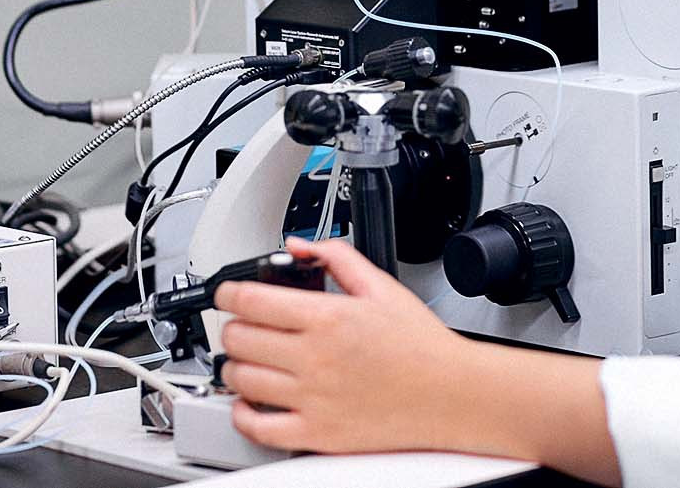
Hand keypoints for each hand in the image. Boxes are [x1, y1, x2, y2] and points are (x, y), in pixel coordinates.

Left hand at [215, 237, 471, 454]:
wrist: (452, 394)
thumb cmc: (421, 346)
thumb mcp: (381, 286)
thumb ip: (336, 257)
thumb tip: (299, 245)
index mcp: (329, 317)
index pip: (251, 300)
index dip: (228, 293)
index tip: (227, 294)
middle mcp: (315, 358)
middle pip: (239, 338)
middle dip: (234, 327)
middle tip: (243, 325)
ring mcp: (313, 398)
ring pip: (241, 380)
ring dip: (235, 366)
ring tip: (247, 360)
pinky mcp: (317, 433)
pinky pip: (259, 427)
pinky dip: (242, 414)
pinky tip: (250, 402)